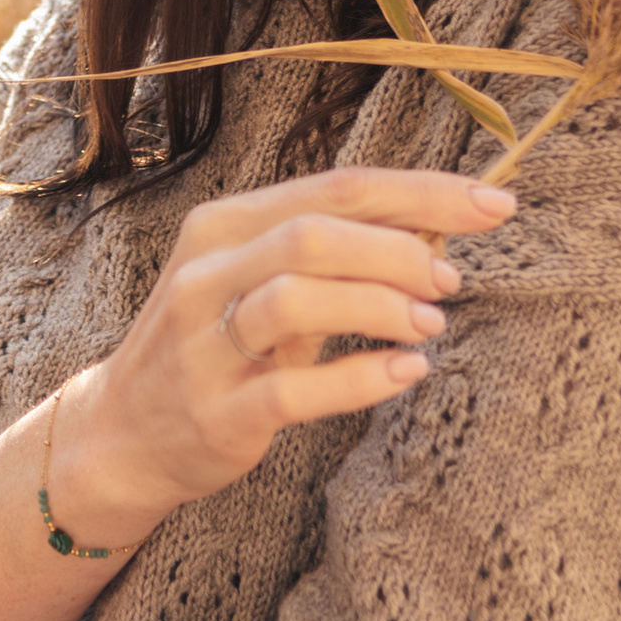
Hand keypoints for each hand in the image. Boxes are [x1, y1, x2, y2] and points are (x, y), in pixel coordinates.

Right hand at [63, 164, 514, 526]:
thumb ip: (336, 249)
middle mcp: (207, 273)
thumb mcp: (263, 282)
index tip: (496, 205)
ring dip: (380, 306)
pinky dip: (360, 378)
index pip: (336, 187)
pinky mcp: (216, 411)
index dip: (423, 192)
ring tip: (432, 325)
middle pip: (315, 234)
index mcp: (225, 225)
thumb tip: (441, 221)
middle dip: (400, 250)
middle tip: (452, 281)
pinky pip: (294, 390)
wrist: (124, 434)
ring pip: (296, 300)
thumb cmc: (218, 346)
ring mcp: (205, 344)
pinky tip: (406, 373)